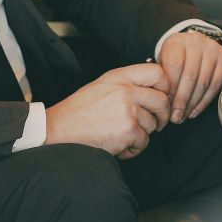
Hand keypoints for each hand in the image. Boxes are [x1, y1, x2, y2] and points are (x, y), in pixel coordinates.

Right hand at [48, 62, 170, 157]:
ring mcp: (128, 110)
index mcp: (119, 77)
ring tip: (122, 136)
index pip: (158, 72)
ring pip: (153, 125)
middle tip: (156, 123)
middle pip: (162, 100)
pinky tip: (118, 146)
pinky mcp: (128, 131)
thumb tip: (155, 89)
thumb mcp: (101, 87)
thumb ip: (127, 84)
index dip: (165, 86)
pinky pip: (144, 142)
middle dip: (162, 115)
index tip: (161, 97)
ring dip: (141, 135)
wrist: (57, 132)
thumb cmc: (78, 112)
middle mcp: (126, 90)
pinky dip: (133, 149)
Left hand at [157, 30, 221, 124]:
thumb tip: (161, 101)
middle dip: (182, 100)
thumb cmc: (175, 57)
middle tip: (176, 116)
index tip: (166, 103)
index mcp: (177, 41)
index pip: (175, 64)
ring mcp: (213, 49)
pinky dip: (205, 101)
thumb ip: (161, 77)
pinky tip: (195, 110)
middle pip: (191, 75)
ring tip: (184, 115)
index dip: (171, 87)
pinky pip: (216, 85)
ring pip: (204, 82)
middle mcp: (197, 42)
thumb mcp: (162, 61)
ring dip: (193, 103)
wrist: (192, 46)